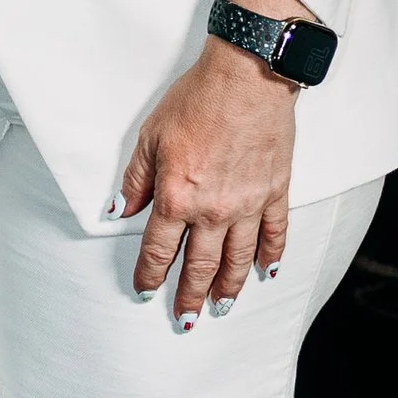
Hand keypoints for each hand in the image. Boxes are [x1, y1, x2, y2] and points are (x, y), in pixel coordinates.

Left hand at [117, 39, 293, 323]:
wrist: (246, 76)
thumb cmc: (196, 100)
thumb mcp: (150, 138)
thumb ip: (136, 181)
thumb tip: (121, 212)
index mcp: (177, 197)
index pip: (159, 250)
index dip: (150, 275)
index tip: (145, 291)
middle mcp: (214, 210)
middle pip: (200, 266)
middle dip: (189, 296)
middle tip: (185, 320)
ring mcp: (249, 205)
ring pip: (238, 259)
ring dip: (228, 288)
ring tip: (221, 307)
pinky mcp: (276, 192)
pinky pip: (275, 235)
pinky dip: (271, 257)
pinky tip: (266, 273)